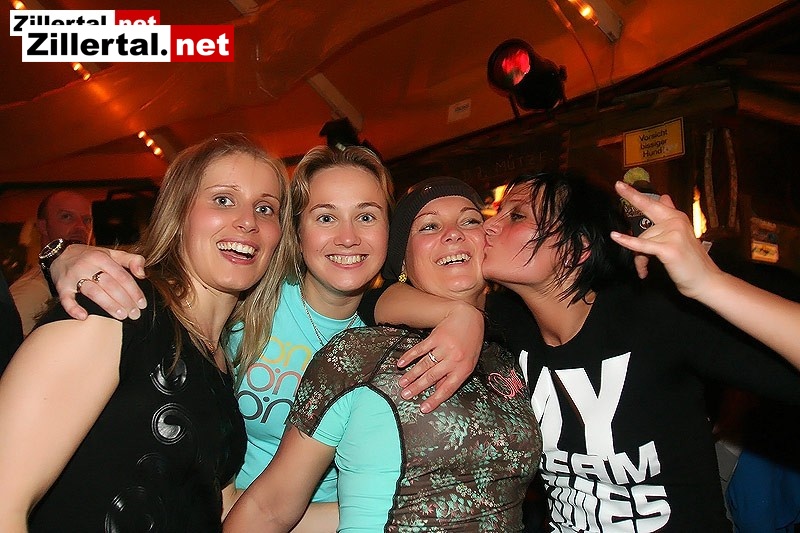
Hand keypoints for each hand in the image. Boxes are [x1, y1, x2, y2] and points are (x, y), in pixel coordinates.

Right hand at [51, 244, 146, 320]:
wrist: (61, 253)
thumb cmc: (92, 257)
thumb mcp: (112, 254)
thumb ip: (132, 260)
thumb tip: (143, 274)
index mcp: (102, 258)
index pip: (122, 276)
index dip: (134, 291)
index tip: (142, 304)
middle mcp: (88, 266)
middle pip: (110, 285)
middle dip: (125, 301)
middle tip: (135, 314)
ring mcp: (73, 276)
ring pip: (93, 292)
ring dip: (108, 305)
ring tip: (121, 316)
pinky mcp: (62, 286)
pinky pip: (66, 298)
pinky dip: (73, 308)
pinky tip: (84, 317)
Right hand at [396, 303, 482, 412]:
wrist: (469, 317)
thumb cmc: (470, 342)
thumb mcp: (469, 362)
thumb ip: (454, 377)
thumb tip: (439, 390)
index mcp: (463, 368)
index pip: (447, 388)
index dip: (435, 399)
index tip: (424, 408)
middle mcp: (453, 359)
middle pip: (432, 377)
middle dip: (417, 388)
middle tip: (406, 396)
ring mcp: (444, 348)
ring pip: (424, 364)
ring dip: (411, 375)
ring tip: (402, 384)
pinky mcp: (435, 337)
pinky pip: (420, 349)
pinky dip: (409, 356)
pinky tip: (401, 363)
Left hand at [611, 181, 722, 298]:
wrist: (705, 280)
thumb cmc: (689, 261)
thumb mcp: (680, 235)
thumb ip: (670, 216)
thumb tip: (664, 197)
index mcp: (677, 218)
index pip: (654, 204)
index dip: (636, 195)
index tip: (621, 184)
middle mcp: (675, 222)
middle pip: (645, 218)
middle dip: (632, 196)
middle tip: (618, 185)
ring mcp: (672, 234)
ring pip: (641, 241)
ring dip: (640, 258)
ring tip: (646, 268)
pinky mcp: (668, 248)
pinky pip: (642, 245)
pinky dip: (628, 242)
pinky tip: (615, 237)